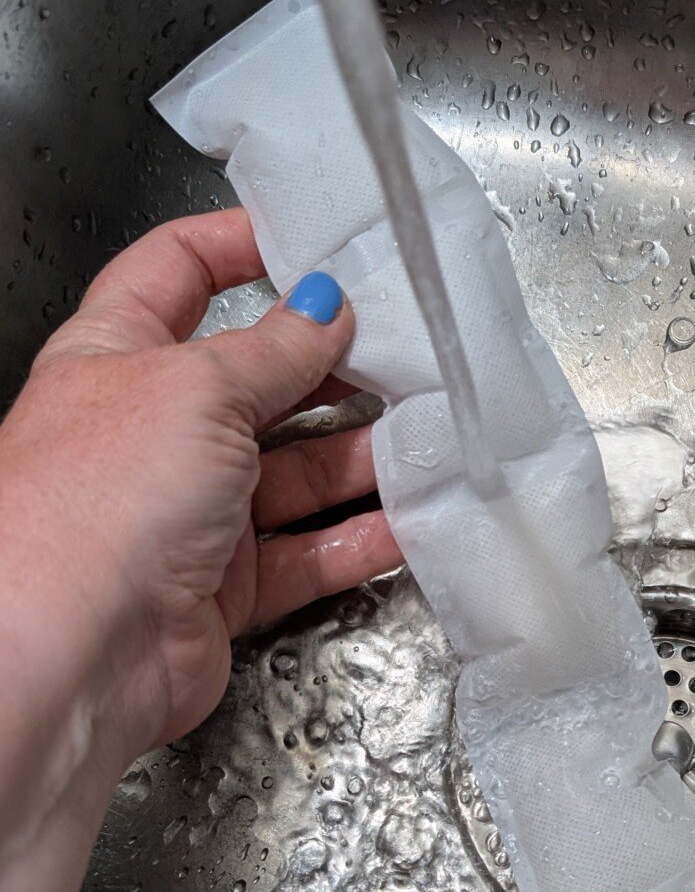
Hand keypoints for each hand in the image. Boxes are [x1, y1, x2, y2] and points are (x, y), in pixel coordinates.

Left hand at [0, 208, 401, 767]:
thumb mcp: (196, 389)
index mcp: (115, 356)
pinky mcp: (223, 589)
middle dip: (330, 368)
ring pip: (293, 473)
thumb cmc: (94, 502)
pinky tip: (409, 520)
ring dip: (362, 457)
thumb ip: (273, 350)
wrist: (68, 651)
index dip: (239, 247)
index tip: (314, 240)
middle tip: (403, 352)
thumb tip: (323, 309)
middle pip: (256, 382)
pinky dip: (359, 539)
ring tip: (427, 434)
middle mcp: (150, 433)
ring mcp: (188, 514)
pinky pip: (306, 554)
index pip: (176, 273)